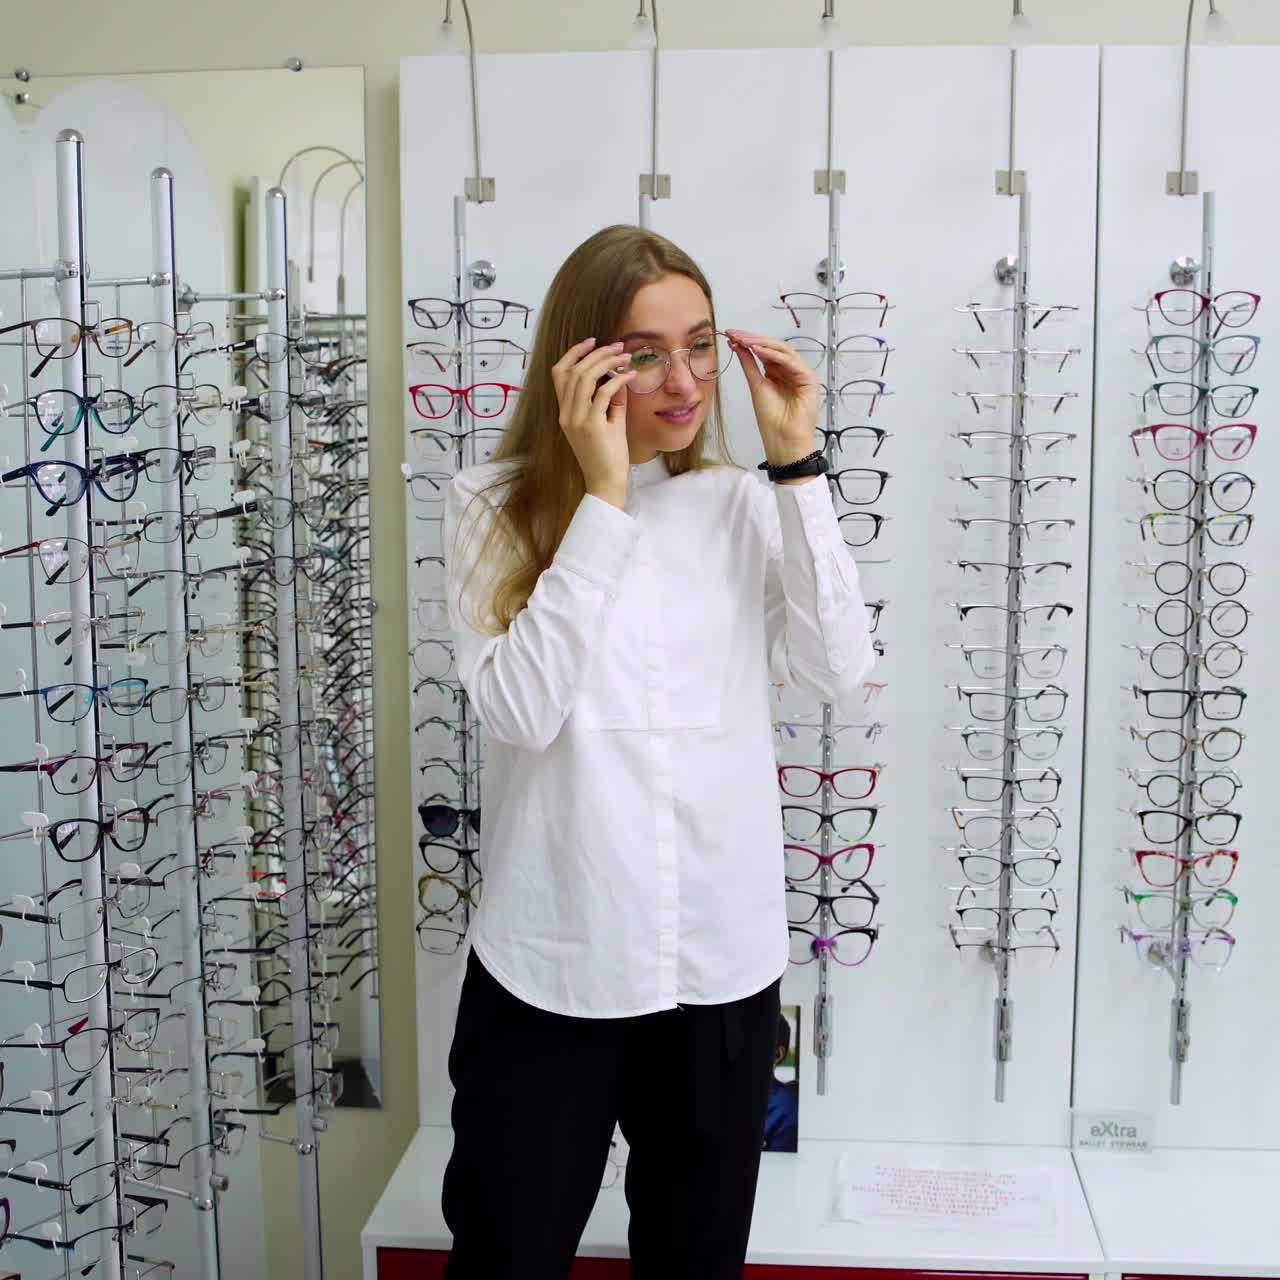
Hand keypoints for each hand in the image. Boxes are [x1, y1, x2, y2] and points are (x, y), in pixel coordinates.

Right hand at [551, 337, 636, 494]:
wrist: (605, 483)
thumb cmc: (607, 456)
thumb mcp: (608, 422)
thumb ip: (611, 400)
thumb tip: (619, 378)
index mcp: (565, 412)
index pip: (560, 374)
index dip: (574, 353)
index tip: (592, 341)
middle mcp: (566, 414)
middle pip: (574, 371)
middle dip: (597, 353)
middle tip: (618, 347)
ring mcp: (577, 420)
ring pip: (585, 378)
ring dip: (607, 362)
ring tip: (625, 357)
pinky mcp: (592, 426)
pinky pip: (603, 393)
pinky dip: (618, 380)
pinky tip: (631, 376)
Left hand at [725, 329, 821, 464]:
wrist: (784, 441)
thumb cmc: (771, 420)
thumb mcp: (755, 386)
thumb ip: (749, 364)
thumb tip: (737, 345)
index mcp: (780, 372)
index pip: (766, 351)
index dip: (749, 341)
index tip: (730, 335)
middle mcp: (792, 370)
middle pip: (775, 347)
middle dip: (754, 339)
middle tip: (735, 333)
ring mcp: (802, 373)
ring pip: (783, 351)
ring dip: (762, 344)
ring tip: (744, 340)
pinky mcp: (810, 379)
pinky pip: (790, 361)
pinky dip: (773, 354)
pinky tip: (757, 350)